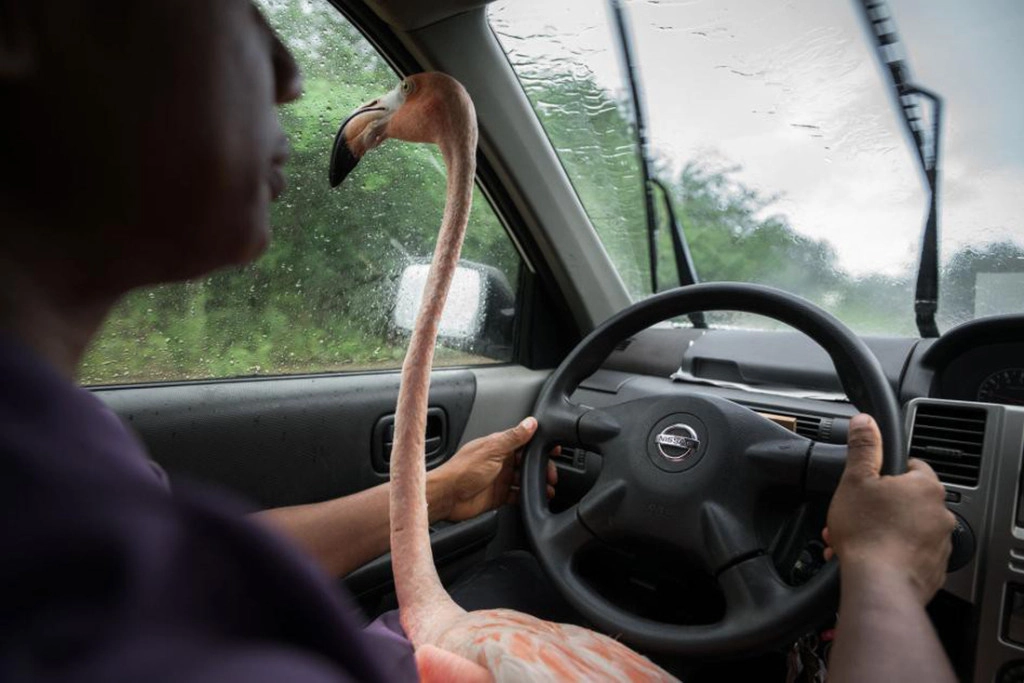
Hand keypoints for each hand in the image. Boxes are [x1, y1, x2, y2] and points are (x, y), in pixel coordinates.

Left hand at [431, 417, 557, 521]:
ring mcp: (500, 479)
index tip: (554, 449)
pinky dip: (527, 497)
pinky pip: (518, 495)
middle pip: (528, 462)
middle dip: (542, 467)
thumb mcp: (492, 449)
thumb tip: (531, 422)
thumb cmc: (463, 470)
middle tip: (552, 474)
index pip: (524, 441)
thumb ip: (513, 437)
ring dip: (537, 483)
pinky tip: (535, 499)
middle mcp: (501, 461)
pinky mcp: (498, 495)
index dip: (540, 444)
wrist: (447, 496)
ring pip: (525, 479)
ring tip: (549, 489)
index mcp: (499, 446)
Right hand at [823, 414, 955, 603]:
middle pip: (904, 500)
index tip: (868, 483)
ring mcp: (939, 544)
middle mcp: (940, 514)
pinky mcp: (933, 569)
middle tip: (853, 514)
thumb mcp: (856, 479)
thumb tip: (866, 422)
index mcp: (925, 487)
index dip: (884, 473)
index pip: (911, 466)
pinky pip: (908, 554)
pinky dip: (890, 554)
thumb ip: (863, 447)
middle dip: (876, 506)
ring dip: (880, 531)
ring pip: (904, 529)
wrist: (879, 585)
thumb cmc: (868, 533)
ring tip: (852, 540)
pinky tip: (867, 558)